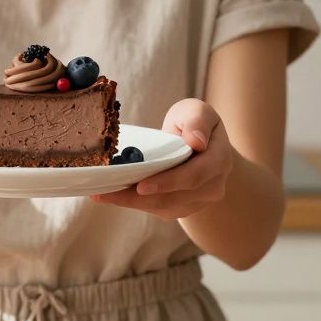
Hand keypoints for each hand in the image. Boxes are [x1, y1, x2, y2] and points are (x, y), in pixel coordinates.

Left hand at [90, 98, 232, 219]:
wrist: (200, 143)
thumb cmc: (194, 123)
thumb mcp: (196, 111)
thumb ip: (197, 121)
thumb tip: (197, 141)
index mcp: (219, 160)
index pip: (194, 175)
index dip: (168, 182)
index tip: (141, 186)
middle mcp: (213, 186)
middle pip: (174, 197)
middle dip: (138, 197)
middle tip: (107, 193)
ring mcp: (198, 201)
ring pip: (163, 207)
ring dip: (130, 203)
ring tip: (101, 194)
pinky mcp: (183, 208)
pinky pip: (157, 209)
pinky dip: (133, 204)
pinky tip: (111, 196)